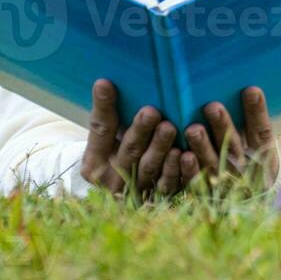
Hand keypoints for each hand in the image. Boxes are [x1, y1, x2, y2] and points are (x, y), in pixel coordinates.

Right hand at [80, 79, 196, 201]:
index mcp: (95, 163)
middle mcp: (113, 179)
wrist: (127, 189)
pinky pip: (168, 185)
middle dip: (140, 131)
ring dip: (159, 148)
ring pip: (149, 168)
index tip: (106, 83)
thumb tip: (104, 81)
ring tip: (169, 128)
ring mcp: (136, 191)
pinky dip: (176, 170)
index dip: (104, 108)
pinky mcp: (159, 198)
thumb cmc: (119, 152)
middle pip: (128, 151)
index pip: (100, 131)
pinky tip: (185, 154)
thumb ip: (108, 115)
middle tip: (151, 111)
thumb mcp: (107, 138)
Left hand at [185, 86, 280, 190]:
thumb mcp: (257, 139)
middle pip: (235, 149)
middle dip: (223, 127)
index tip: (251, 90)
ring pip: (214, 165)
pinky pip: (197, 184)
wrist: (245, 192)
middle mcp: (246, 171)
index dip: (257, 113)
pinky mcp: (206, 193)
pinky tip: (182, 156)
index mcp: (264, 156)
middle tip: (211, 106)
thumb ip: (253, 118)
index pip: (263, 133)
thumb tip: (247, 85)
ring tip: (192, 129)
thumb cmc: (248, 151)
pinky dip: (190, 171)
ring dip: (203, 147)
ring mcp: (226, 184)